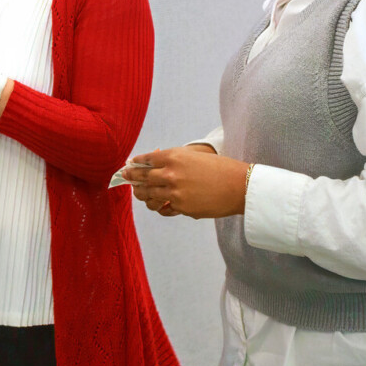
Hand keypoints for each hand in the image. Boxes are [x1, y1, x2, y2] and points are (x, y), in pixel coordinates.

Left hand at [126, 145, 249, 218]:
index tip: (129, 164)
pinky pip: (163, 208)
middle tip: (125, 176)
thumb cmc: (220, 168)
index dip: (136, 162)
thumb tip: (155, 162)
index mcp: (174, 156)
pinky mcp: (181, 208)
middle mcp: (170, 173)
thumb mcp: (195, 157)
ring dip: (141, 194)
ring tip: (139, 192)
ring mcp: (174, 192)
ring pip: (148, 195)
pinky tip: (156, 204)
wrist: (239, 186)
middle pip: (142, 177)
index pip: (146, 159)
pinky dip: (159, 206)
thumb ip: (174, 159)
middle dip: (131, 177)